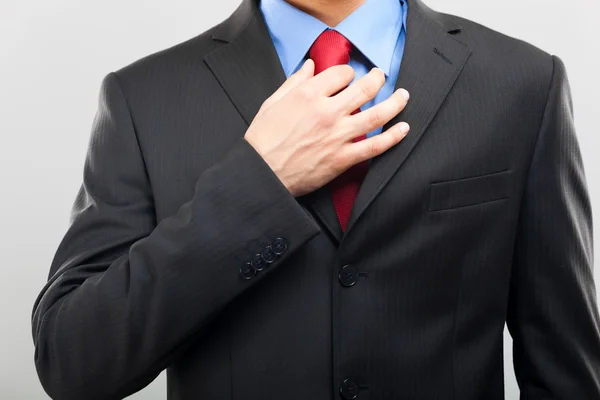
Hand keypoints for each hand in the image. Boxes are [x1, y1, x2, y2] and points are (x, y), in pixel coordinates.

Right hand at [244, 59, 409, 196]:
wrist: (262, 173)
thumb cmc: (263, 140)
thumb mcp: (272, 103)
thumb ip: (294, 82)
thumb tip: (310, 67)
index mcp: (308, 95)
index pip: (341, 74)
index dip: (347, 73)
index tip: (349, 77)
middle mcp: (327, 112)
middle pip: (364, 89)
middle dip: (377, 79)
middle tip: (381, 76)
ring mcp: (338, 135)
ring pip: (377, 114)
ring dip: (395, 102)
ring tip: (403, 96)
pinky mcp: (343, 158)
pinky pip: (375, 146)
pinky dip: (393, 137)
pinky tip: (404, 128)